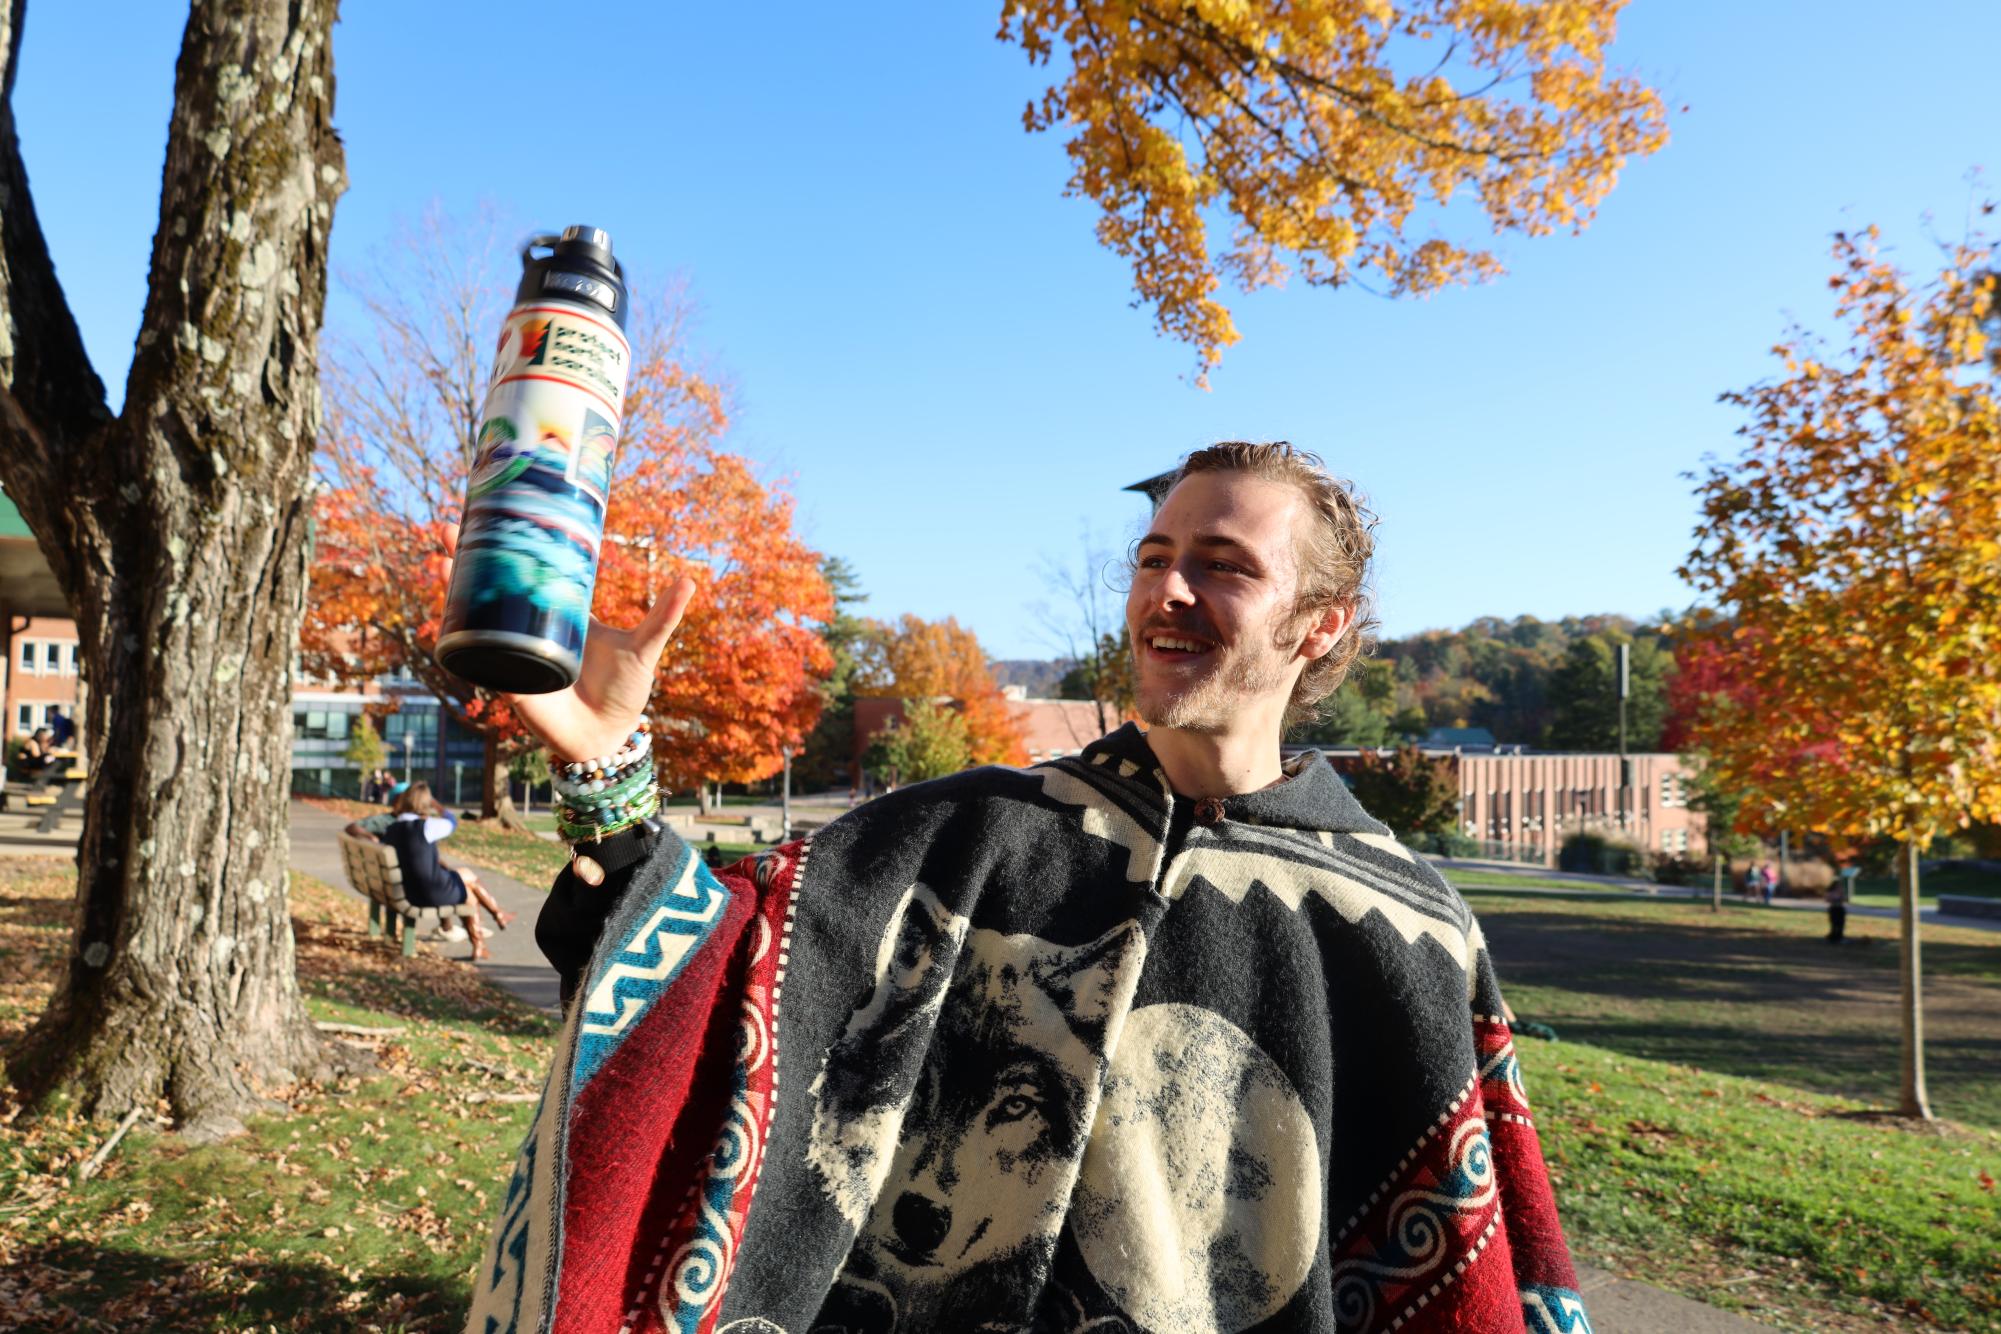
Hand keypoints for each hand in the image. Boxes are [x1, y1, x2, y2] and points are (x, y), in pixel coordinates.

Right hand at [441, 538, 695, 764]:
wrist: (607, 737)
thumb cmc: (625, 691)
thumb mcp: (643, 648)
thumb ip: (662, 617)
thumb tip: (688, 580)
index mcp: (560, 612)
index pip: (528, 569)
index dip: (509, 545)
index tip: (493, 513)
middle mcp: (530, 627)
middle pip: (491, 585)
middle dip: (467, 558)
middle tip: (448, 529)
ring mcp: (513, 651)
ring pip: (476, 614)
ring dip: (455, 589)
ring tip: (441, 562)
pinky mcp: (506, 680)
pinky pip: (477, 654)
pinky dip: (462, 636)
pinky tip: (445, 615)